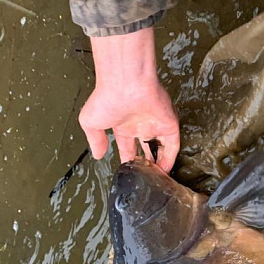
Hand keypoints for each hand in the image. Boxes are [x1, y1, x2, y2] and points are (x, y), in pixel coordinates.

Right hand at [79, 27, 179, 170]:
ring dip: (159, 164)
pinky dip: (170, 158)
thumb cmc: (106, 98)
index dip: (129, 162)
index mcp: (122, 125)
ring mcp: (155, 124)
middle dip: (146, 164)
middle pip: (146, 149)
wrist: (125, 83)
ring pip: (161, 148)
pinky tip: (165, 171)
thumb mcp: (90, 122)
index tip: (130, 175)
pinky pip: (173, 145)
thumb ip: (95, 140)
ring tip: (157, 180)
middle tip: (147, 180)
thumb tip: (97, 155)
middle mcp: (140, 125)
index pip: (127, 148)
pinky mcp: (169, 124)